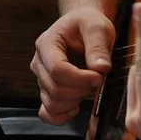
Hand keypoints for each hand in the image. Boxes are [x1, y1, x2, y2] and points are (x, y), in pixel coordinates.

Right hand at [31, 6, 114, 123]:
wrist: (82, 26)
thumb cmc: (87, 23)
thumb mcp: (97, 27)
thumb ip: (98, 46)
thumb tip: (101, 68)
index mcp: (47, 43)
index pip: (57, 69)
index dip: (79, 79)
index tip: (99, 77)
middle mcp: (39, 62)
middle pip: (54, 89)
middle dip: (80, 90)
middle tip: (98, 81)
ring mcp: (41, 78)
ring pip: (51, 103)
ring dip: (74, 102)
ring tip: (88, 89)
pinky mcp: (47, 90)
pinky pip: (47, 112)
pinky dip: (61, 116)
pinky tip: (76, 107)